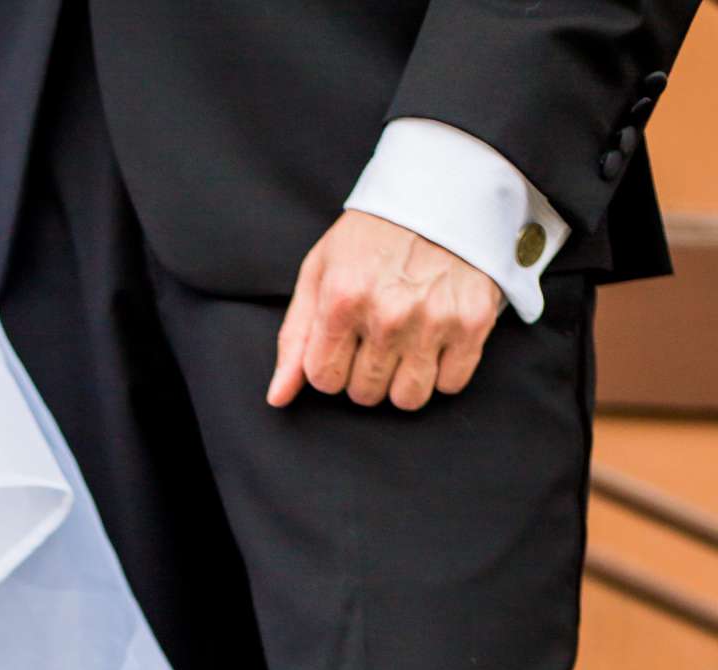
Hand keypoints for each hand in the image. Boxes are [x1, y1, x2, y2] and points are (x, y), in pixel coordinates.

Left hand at [268, 210, 501, 413]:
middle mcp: (388, 314)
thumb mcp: (321, 270)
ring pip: (408, 399)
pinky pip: (451, 385)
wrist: (443, 189)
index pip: (325, 379)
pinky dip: (444, 372)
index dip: (331, 366)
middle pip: (365, 393)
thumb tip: (279, 397)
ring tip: (407, 344)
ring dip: (404, 381)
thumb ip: (296, 336)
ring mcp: (433, 320)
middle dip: (366, 373)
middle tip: (378, 336)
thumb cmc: (374, 233)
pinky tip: (438, 339)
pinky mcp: (472, 323)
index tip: (344, 343)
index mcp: (343, 299)